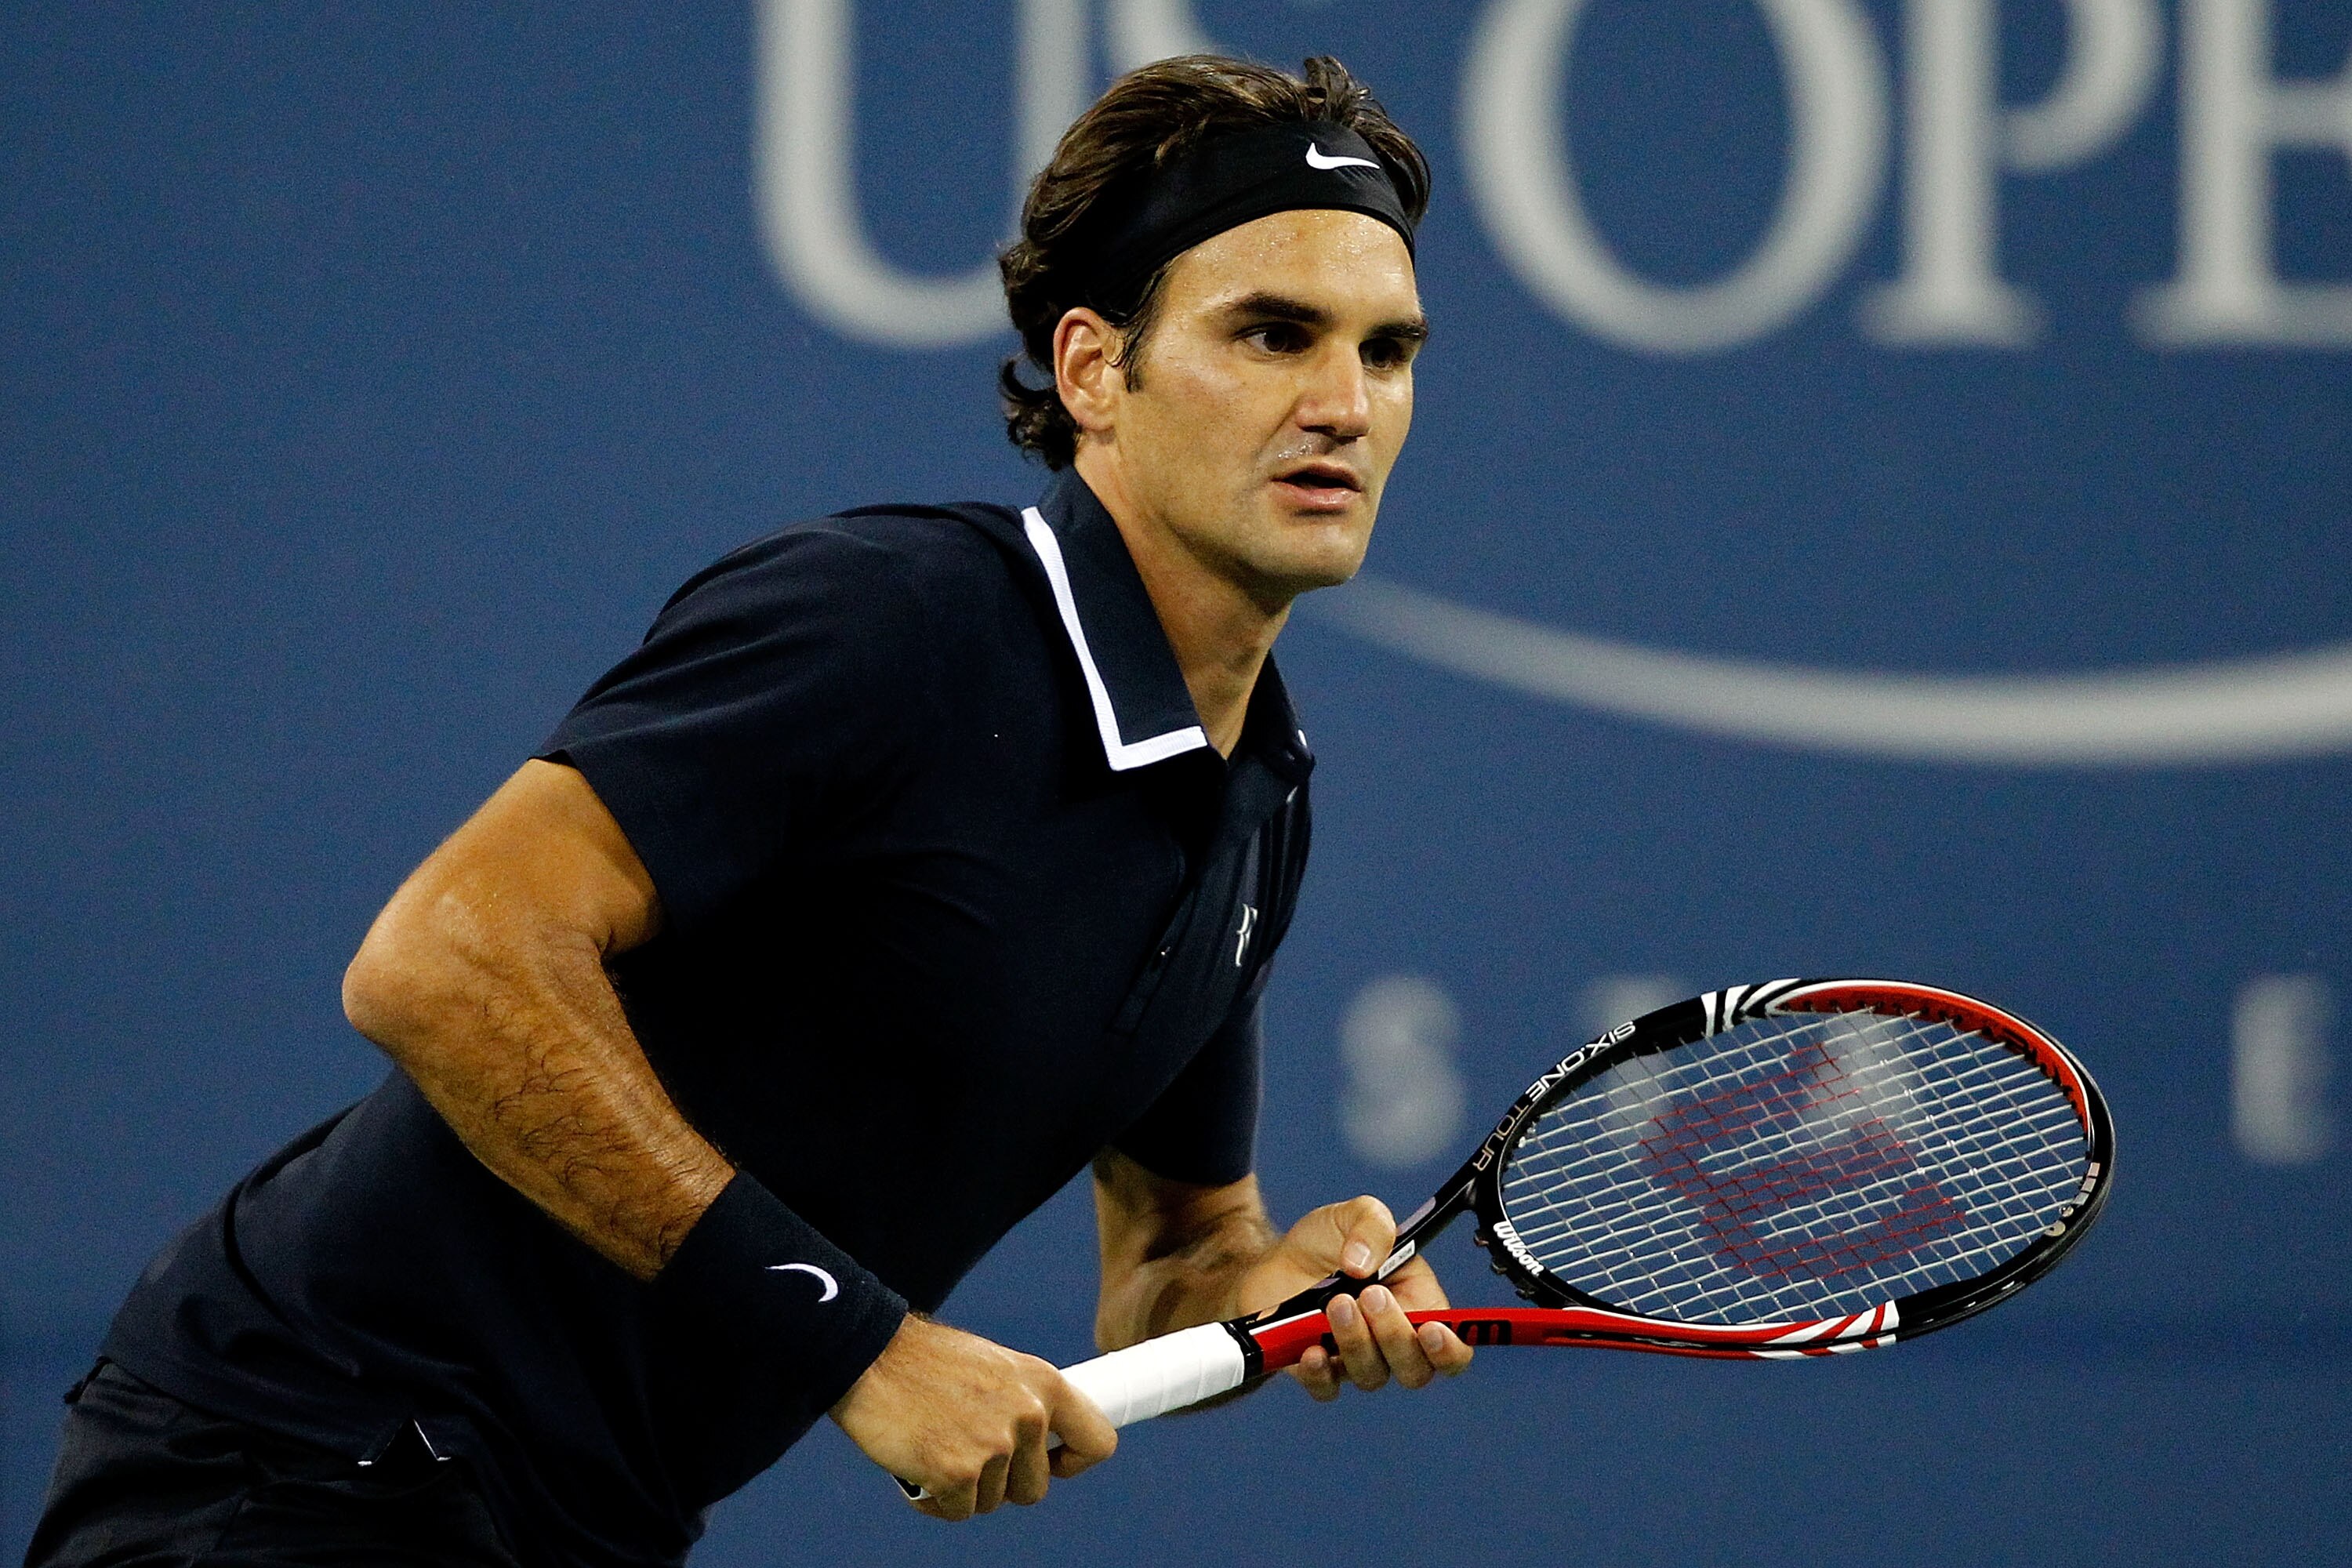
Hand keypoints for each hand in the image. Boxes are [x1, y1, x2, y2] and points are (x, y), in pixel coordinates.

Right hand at [829, 1315, 1117, 1520]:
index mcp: (1044, 1384)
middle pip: (1035, 1489)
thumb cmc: (927, 1361)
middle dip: (1003, 1482)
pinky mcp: (957, 1474)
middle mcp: (1028, 1415)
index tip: (1050, 1464)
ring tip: (937, 1447)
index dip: (1073, 1462)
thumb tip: (1041, 1442)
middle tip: (967, 1452)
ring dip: (966, 1488)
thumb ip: (1023, 1402)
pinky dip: (937, 1500)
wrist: (870, 1356)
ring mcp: (994, 1446)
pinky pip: (959, 1511)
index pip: (1098, 1442)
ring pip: (993, 1501)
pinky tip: (918, 1468)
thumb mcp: (996, 1367)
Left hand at [1229, 1196, 1473, 1400]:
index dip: (1450, 1349)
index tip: (1431, 1329)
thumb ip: (1373, 1225)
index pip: (1452, 1347)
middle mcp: (1392, 1340)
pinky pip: (1327, 1388)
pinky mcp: (1318, 1369)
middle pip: (1415, 1369)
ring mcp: (1355, 1358)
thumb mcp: (1355, 1214)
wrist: (1275, 1257)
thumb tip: (1365, 1266)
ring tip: (1335, 1303)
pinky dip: (1321, 1374)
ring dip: (1356, 1343)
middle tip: (1371, 1296)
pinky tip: (1311, 1350)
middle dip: (1395, 1336)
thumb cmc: (1327, 1242)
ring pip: (1372, 1376)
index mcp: (1418, 1305)